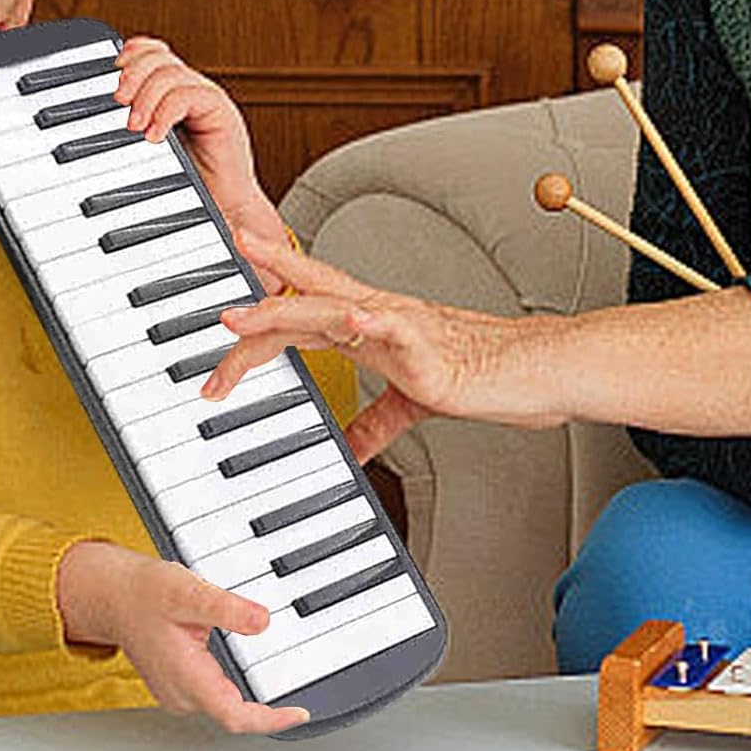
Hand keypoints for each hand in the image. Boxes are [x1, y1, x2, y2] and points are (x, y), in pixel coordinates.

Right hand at [56, 541, 308, 735]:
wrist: (112, 596)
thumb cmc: (142, 594)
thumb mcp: (187, 591)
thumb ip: (226, 608)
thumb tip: (262, 621)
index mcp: (186, 677)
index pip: (235, 715)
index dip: (271, 720)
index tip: (299, 713)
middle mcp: (181, 694)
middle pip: (234, 712)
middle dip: (267, 702)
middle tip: (295, 682)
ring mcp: (177, 693)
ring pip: (224, 704)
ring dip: (250, 693)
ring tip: (275, 671)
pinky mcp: (177, 686)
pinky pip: (213, 695)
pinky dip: (233, 684)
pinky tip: (243, 662)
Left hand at [113, 37, 282, 262]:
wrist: (224, 212)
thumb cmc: (185, 189)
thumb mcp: (145, 154)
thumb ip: (125, 132)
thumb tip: (83, 123)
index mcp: (169, 94)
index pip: (148, 53)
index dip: (128, 54)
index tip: (107, 75)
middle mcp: (188, 90)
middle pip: (156, 56)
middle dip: (131, 72)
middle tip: (117, 101)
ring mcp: (205, 100)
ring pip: (170, 72)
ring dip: (146, 95)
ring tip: (134, 125)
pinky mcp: (221, 114)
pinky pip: (190, 95)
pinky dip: (166, 111)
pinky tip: (155, 135)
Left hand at [200, 231, 565, 460]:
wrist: (532, 370)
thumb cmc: (480, 375)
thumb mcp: (409, 404)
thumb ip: (374, 422)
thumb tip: (348, 449)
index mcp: (369, 325)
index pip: (302, 315)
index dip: (262, 323)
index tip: (223, 335)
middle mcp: (377, 317)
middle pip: (304, 301)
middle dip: (258, 306)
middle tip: (217, 314)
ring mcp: (401, 325)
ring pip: (331, 306)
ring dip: (285, 311)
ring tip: (246, 317)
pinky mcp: (429, 346)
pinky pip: (394, 327)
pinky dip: (368, 321)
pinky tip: (344, 319)